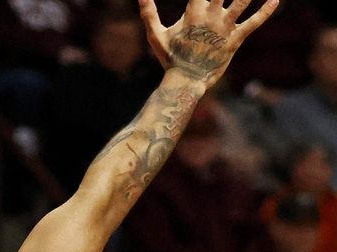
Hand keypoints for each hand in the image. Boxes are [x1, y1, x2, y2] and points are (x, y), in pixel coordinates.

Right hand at [139, 0, 277, 86]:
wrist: (185, 81)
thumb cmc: (170, 58)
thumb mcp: (156, 35)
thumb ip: (149, 13)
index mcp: (193, 13)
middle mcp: (210, 16)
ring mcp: (224, 28)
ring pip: (242, 0)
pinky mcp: (235, 40)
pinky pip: (254, 22)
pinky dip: (266, 10)